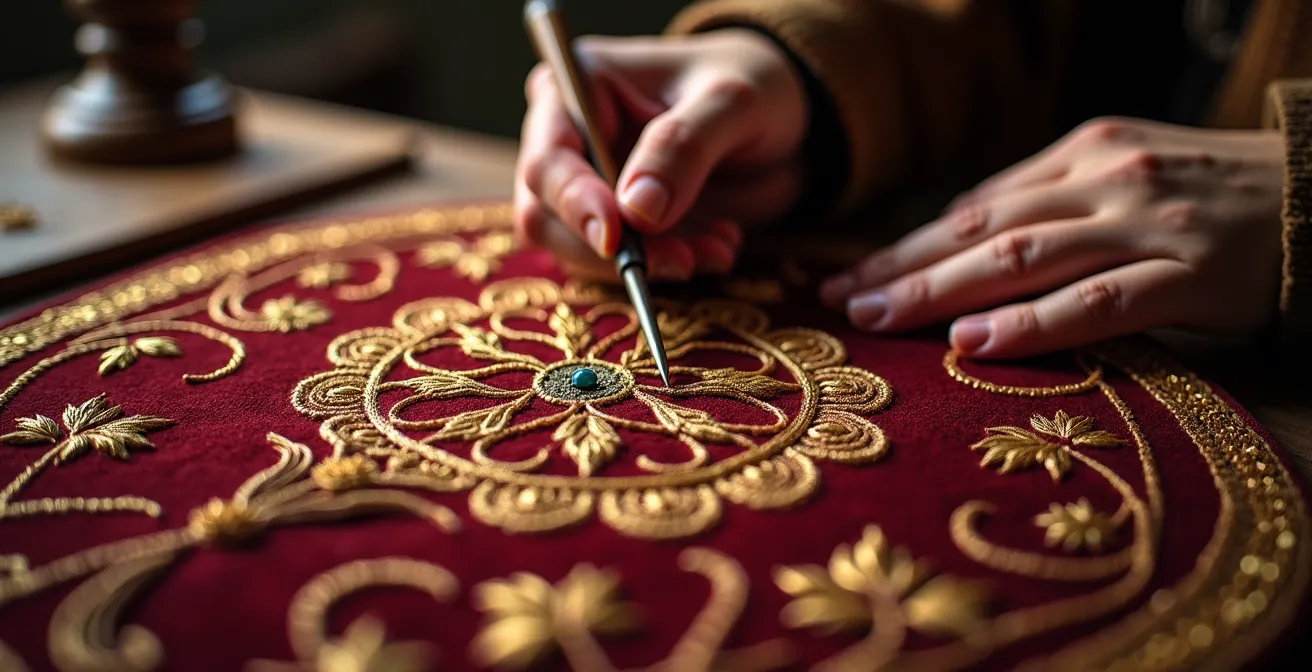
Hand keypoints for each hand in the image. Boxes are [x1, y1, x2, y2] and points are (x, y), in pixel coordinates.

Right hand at [515, 29, 808, 280]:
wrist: (785, 114)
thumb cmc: (753, 84)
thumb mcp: (731, 102)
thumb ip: (682, 146)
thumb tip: (635, 211)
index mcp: (578, 87)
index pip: (548, 158)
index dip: (574, 202)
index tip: (617, 237)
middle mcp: (568, 137)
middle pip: (547, 214)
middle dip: (614, 249)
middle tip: (684, 259)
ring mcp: (587, 184)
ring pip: (580, 250)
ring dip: (648, 264)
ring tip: (717, 248)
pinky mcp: (615, 223)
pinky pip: (619, 264)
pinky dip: (668, 267)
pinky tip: (718, 246)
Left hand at [819, 117, 1286, 357]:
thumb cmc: (1214, 192)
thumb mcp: (1126, 174)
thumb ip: (1049, 202)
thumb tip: (961, 239)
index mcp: (1083, 153)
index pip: (975, 207)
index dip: (907, 244)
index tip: (851, 275)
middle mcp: (1105, 180)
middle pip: (982, 231)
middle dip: (903, 268)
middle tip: (841, 302)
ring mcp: (1147, 225)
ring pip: (1023, 259)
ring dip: (940, 291)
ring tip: (879, 318)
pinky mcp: (1190, 274)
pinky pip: (1096, 303)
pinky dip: (1032, 323)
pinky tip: (974, 342)